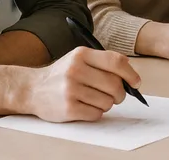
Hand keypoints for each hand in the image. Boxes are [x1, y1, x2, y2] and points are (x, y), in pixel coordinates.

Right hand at [27, 47, 141, 122]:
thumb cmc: (62, 74)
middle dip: (121, 93)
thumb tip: (129, 70)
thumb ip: (103, 61)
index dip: (130, 73)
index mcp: (82, 54)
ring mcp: (71, 89)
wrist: (32, 89)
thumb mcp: (79, 59)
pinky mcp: (68, 108)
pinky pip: (96, 114)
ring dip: (107, 104)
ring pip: (107, 101)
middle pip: (114, 84)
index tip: (136, 83)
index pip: (115, 62)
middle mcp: (76, 70)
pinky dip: (96, 113)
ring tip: (96, 100)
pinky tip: (87, 107)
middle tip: (117, 96)